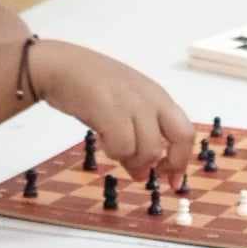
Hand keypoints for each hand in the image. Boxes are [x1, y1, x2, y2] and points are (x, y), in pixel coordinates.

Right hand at [33, 42, 196, 179]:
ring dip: (131, 160)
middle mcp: (151, 99)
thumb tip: (143, 173)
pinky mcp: (111, 110)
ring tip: (113, 149)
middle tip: (149, 175)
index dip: (182, 160)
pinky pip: (123, 147)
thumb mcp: (125, 108)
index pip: (185, 131)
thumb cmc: (91, 88)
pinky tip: (102, 140)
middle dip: (170, 162)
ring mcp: (132, 103)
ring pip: (149, 150)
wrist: (61, 67)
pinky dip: (113, 152)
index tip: (173, 181)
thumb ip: (138, 136)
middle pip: (180, 137)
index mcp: (158, 97)